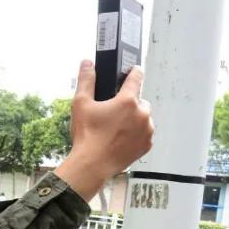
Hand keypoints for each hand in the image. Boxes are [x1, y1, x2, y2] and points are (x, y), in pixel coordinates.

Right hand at [56, 61, 153, 199]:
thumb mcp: (81, 104)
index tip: (134, 70)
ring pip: (143, 118)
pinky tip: (121, 139)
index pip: (136, 78)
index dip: (134, 72)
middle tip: (113, 113)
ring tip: (116, 128)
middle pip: (140, 101)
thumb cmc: (87, 135)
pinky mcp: (147, 144)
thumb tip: (87, 63)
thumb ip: (86, 80)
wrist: (92, 165)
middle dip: (130, 104)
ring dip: (134, 119)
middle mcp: (141, 113)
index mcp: (127, 101)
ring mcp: (146, 130)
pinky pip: (145, 134)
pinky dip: (136, 134)